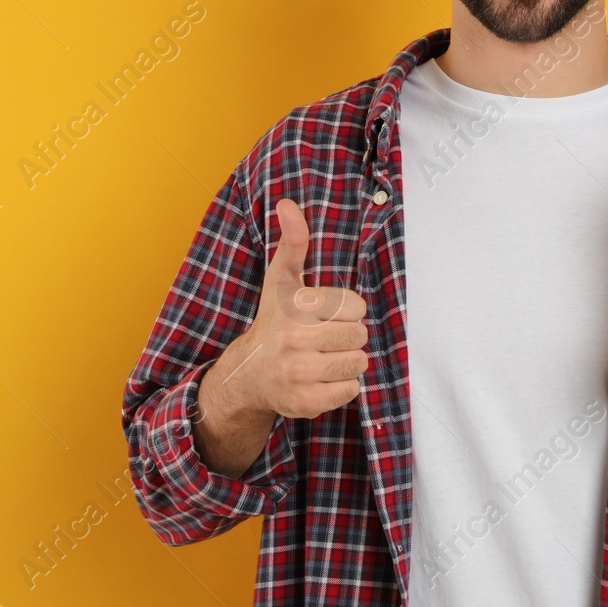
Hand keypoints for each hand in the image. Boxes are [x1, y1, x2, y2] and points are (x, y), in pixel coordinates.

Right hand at [198, 198, 369, 424]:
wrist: (248, 373)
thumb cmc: (275, 320)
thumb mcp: (281, 279)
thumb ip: (292, 241)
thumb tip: (287, 203)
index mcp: (294, 306)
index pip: (356, 306)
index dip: (347, 309)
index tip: (326, 313)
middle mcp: (293, 340)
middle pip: (360, 335)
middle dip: (349, 335)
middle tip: (326, 337)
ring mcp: (298, 374)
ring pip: (358, 363)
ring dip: (348, 360)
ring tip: (325, 356)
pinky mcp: (305, 403)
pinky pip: (351, 391)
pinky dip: (343, 385)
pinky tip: (322, 377)